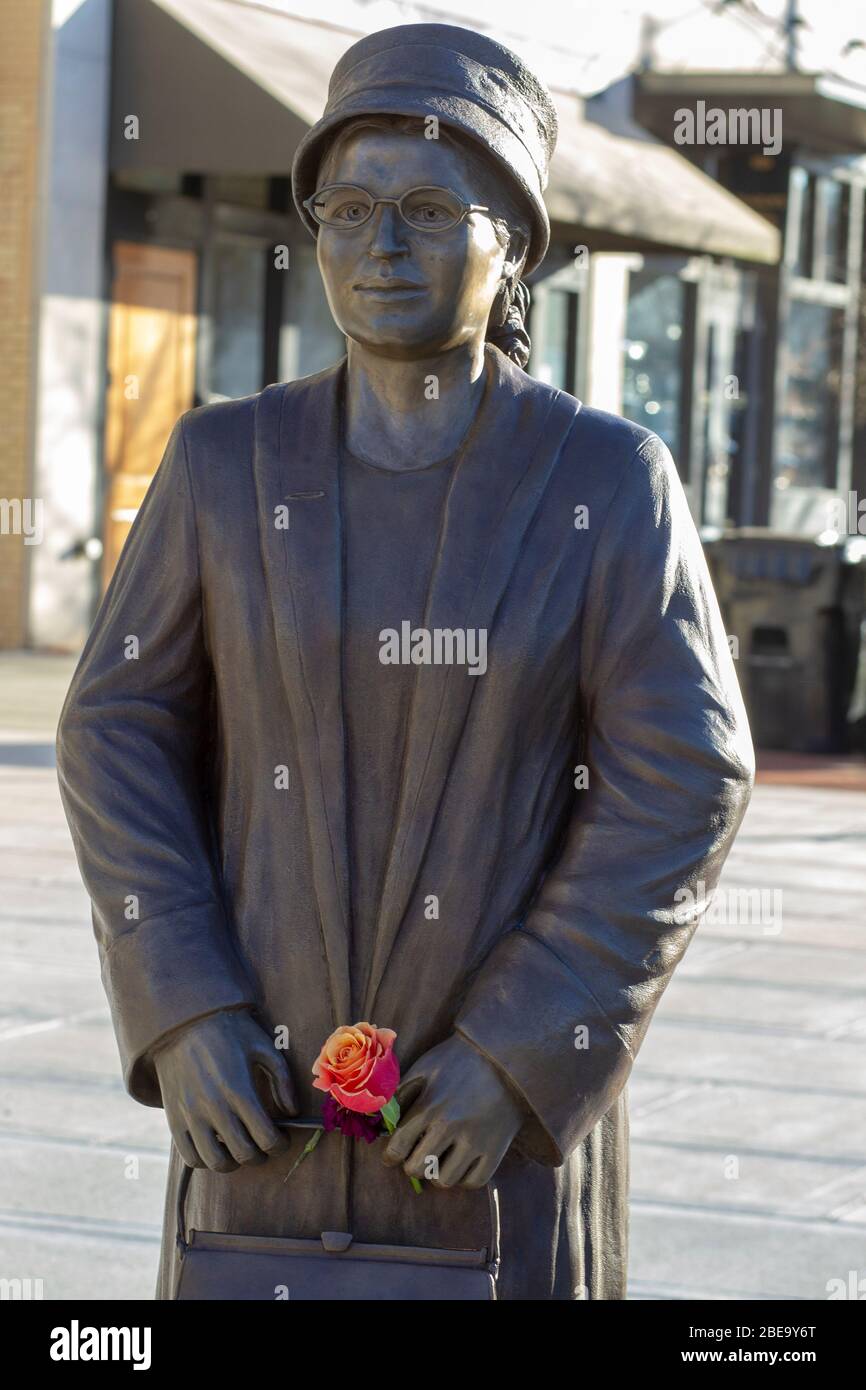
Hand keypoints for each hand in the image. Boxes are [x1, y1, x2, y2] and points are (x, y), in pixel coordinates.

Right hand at [152, 1009, 297, 1171]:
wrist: (184, 1022)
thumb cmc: (229, 1032)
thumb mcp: (264, 1046)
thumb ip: (282, 1079)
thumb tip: (291, 1111)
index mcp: (239, 1089)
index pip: (266, 1138)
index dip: (279, 1145)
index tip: (281, 1139)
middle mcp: (214, 1107)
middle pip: (244, 1154)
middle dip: (261, 1156)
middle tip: (263, 1145)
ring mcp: (191, 1116)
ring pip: (216, 1162)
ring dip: (234, 1163)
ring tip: (240, 1149)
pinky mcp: (174, 1119)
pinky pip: (190, 1156)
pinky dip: (206, 1160)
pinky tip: (216, 1147)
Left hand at [382, 1033, 525, 1187]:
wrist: (505, 1056)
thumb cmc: (458, 1060)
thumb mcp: (424, 1067)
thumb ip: (399, 1094)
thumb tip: (380, 1120)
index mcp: (430, 1106)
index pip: (398, 1147)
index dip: (390, 1156)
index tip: (392, 1156)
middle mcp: (451, 1127)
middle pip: (417, 1169)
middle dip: (412, 1164)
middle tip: (418, 1155)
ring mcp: (476, 1141)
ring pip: (444, 1181)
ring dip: (437, 1173)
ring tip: (440, 1159)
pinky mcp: (496, 1150)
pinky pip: (473, 1182)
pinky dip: (464, 1177)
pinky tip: (461, 1162)